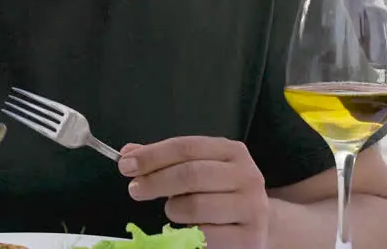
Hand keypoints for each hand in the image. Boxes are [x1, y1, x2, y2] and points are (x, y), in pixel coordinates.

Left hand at [118, 136, 268, 248]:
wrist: (260, 224)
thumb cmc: (221, 193)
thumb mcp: (198, 168)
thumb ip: (165, 161)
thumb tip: (128, 154)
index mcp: (232, 151)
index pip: (185, 147)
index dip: (152, 156)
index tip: (126, 165)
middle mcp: (247, 176)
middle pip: (190, 174)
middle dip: (155, 181)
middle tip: (135, 189)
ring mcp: (252, 207)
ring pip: (195, 206)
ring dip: (173, 209)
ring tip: (172, 210)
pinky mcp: (250, 237)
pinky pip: (205, 235)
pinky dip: (188, 232)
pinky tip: (188, 228)